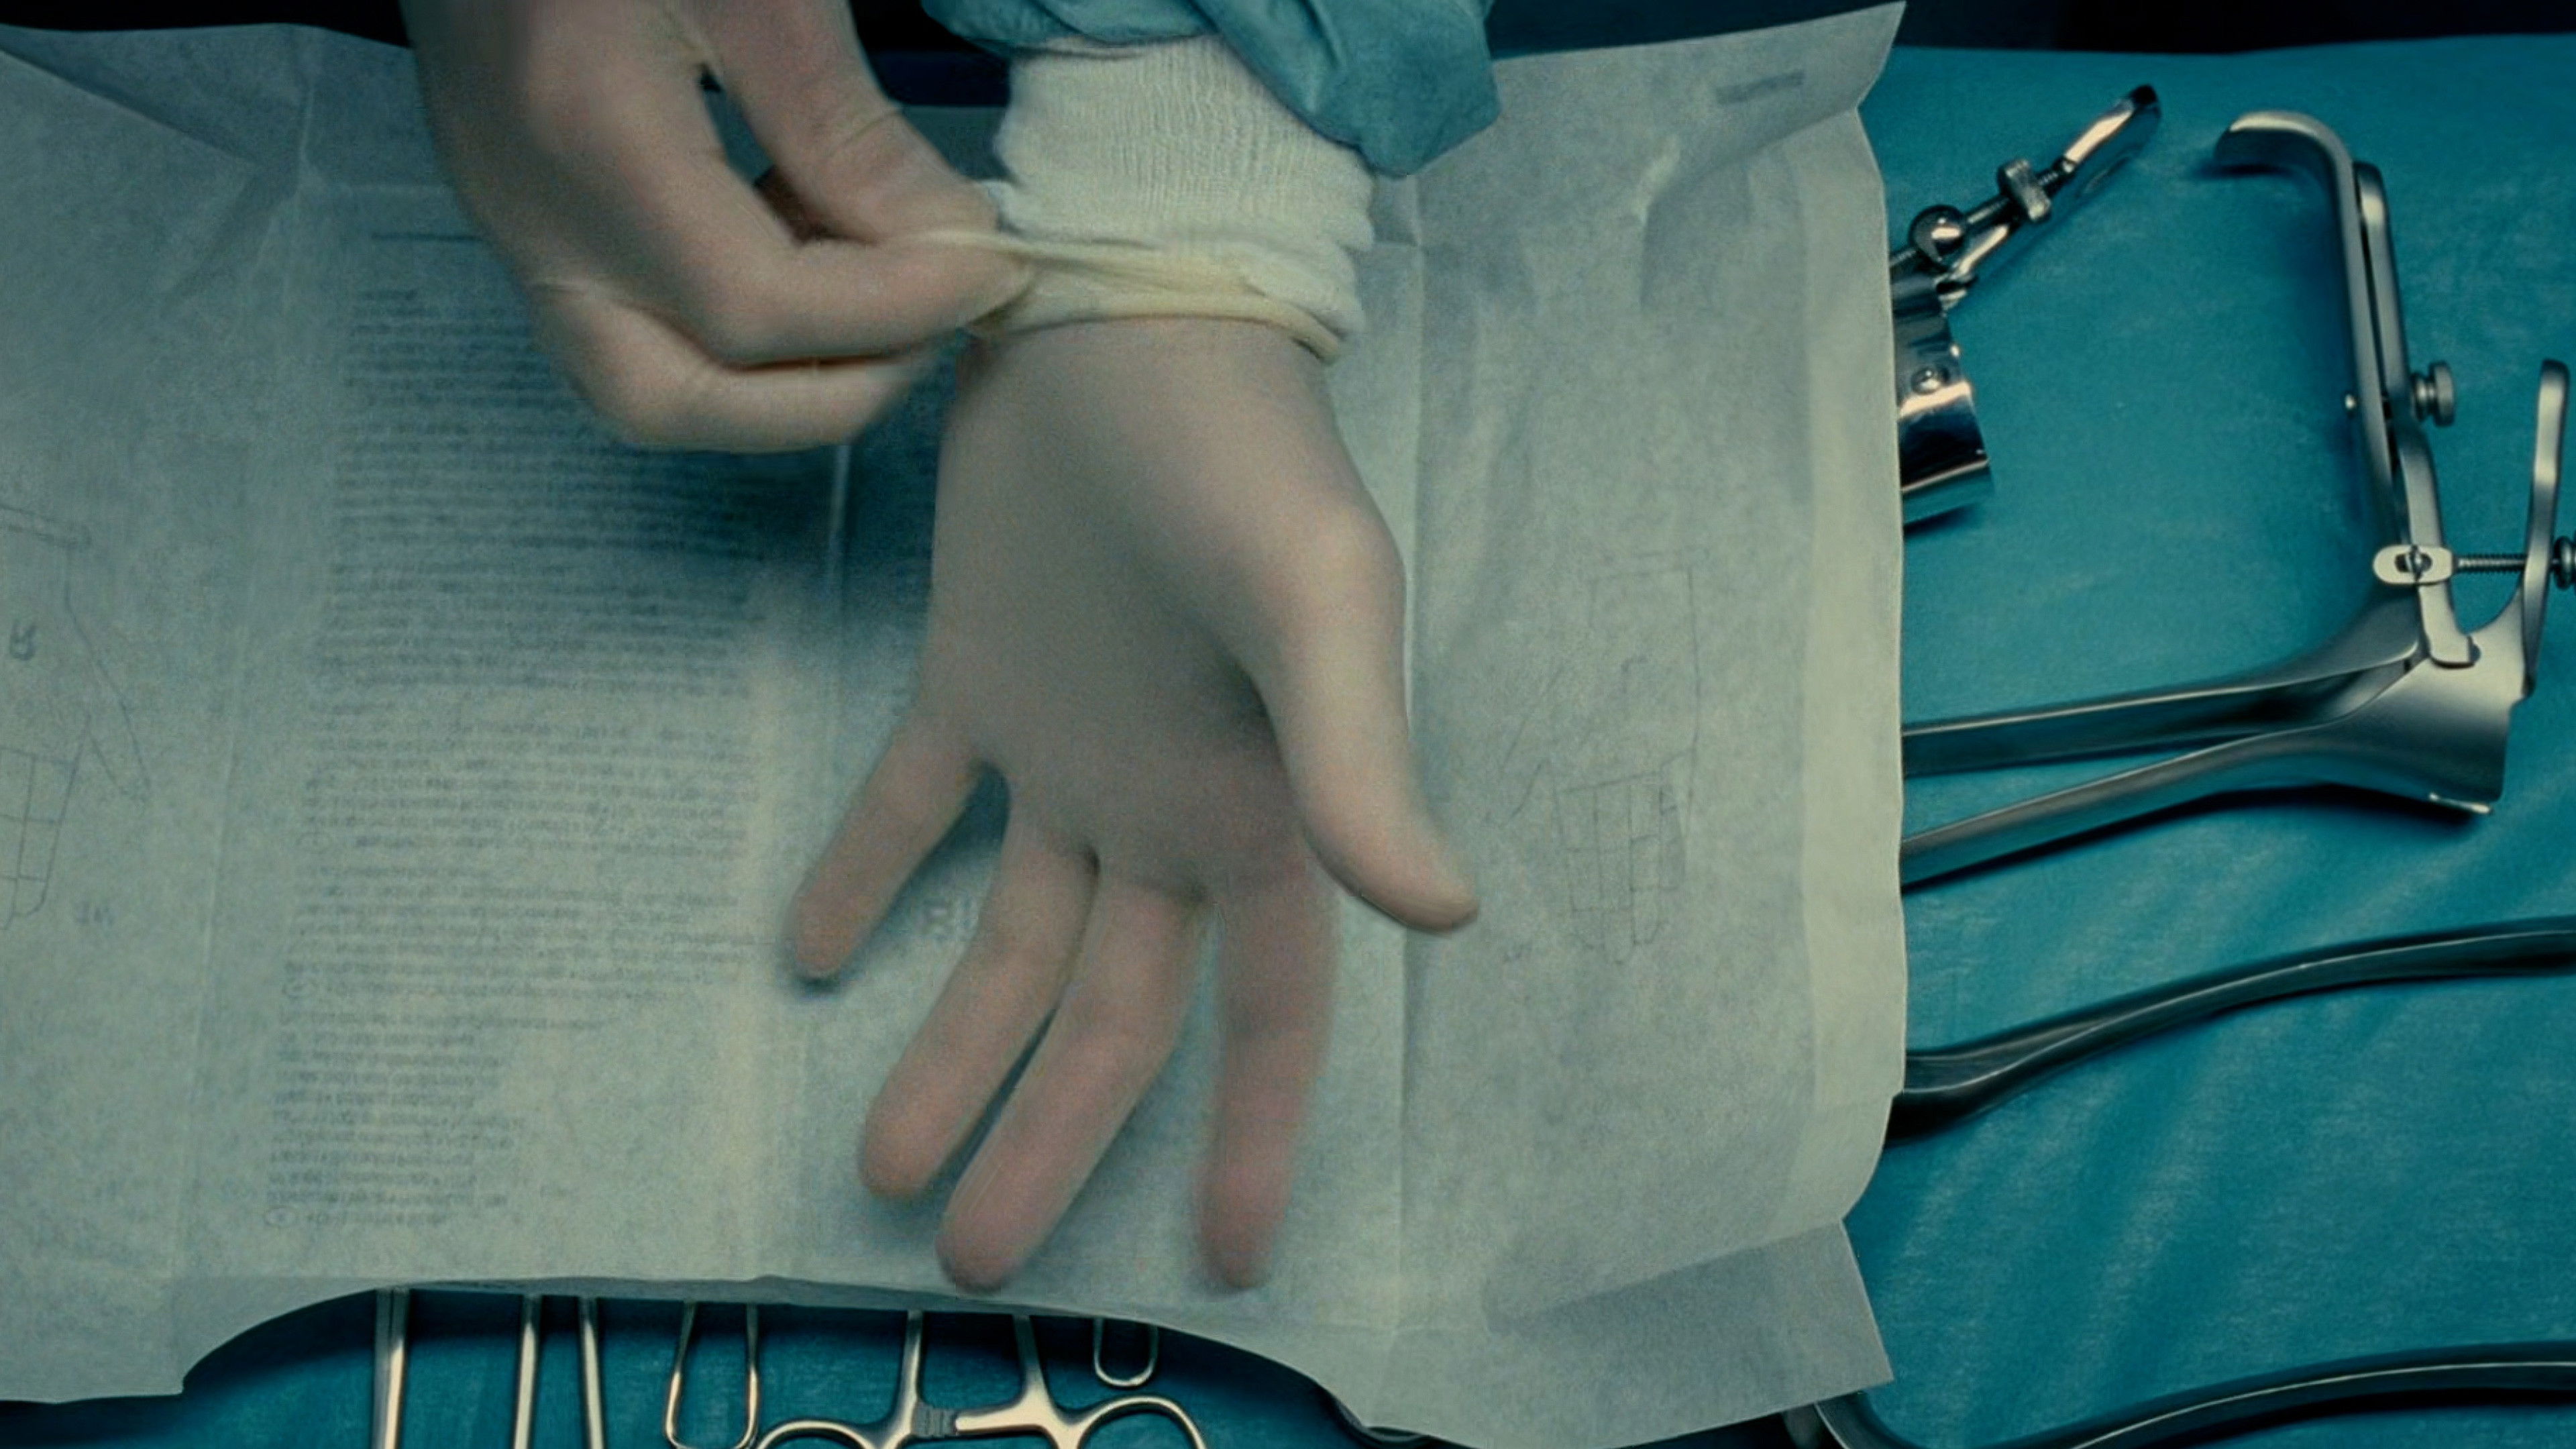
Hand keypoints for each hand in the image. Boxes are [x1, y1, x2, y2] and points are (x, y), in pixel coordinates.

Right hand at [399, 0, 1023, 448]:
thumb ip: (845, 127)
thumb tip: (947, 247)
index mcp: (587, 136)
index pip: (757, 310)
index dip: (896, 312)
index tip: (992, 267)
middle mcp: (531, 213)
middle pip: (679, 402)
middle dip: (832, 391)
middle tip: (934, 314)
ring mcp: (515, 222)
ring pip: (646, 386)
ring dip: (782, 377)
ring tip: (881, 286)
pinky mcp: (526, 210)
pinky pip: (632, 326)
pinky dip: (738, 327)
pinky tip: (812, 243)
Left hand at [793, 319, 1474, 1289]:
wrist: (1122, 308)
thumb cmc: (1242, 454)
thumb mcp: (1316, 603)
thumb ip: (1359, 759)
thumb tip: (1441, 915)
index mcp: (1262, 809)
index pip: (1267, 1011)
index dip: (1254, 1135)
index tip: (1228, 1257)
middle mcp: (1167, 805)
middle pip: (1108, 1013)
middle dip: (1048, 1137)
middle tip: (970, 1262)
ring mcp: (1070, 748)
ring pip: (1005, 941)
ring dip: (947, 1051)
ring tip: (878, 1167)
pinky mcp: (978, 676)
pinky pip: (915, 802)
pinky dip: (859, 875)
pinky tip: (803, 956)